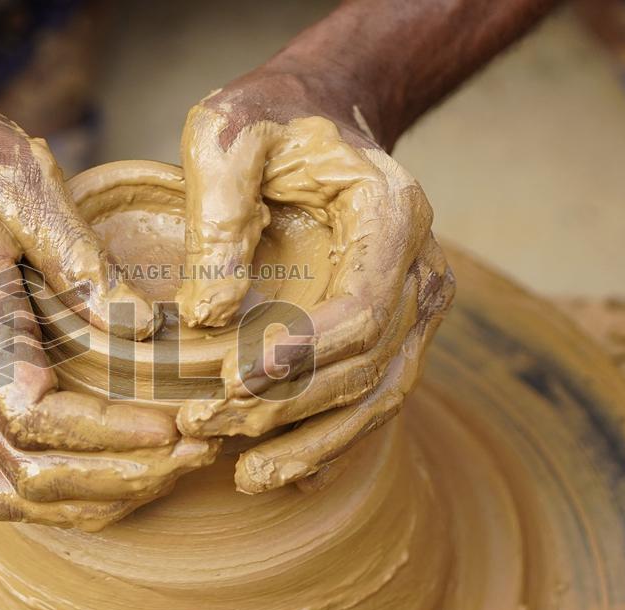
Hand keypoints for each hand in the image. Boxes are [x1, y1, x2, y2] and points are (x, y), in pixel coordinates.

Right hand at [0, 59, 216, 529]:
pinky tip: (109, 474)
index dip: (108, 435)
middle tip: (196, 450)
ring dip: (92, 497)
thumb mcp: (12, 170)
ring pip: (8, 491)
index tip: (176, 426)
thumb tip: (142, 325)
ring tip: (166, 469)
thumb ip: (73, 250)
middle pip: (27, 474)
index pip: (33, 414)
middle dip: (120, 477)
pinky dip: (54, 496)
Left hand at [174, 65, 453, 492]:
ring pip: (378, 395)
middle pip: (367, 365)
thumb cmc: (270, 121)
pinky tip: (287, 472)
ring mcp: (412, 303)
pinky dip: (333, 437)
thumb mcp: (228, 137)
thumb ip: (217, 216)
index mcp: (391, 216)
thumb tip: (207, 318)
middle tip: (206, 428)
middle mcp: (418, 268)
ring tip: (246, 479)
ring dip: (313, 442)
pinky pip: (373, 394)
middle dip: (287, 408)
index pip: (360, 308)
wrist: (319, 116)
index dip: (301, 356)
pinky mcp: (391, 327)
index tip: (231, 382)